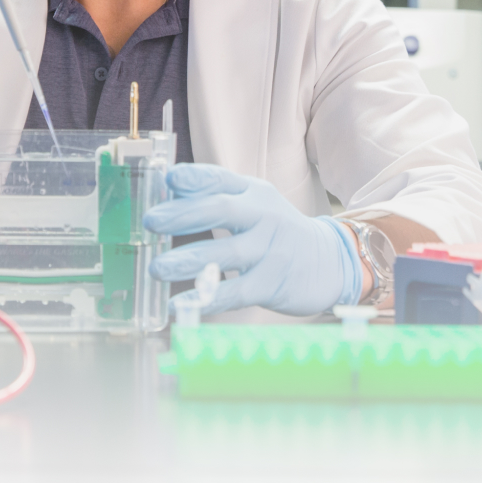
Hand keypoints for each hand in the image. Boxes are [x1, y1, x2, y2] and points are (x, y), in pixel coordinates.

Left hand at [143, 163, 361, 315]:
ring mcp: (269, 251)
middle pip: (222, 210)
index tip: (169, 180)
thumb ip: (213, 195)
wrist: (330, 261)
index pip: (220, 179)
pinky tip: (180, 304)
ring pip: (226, 253)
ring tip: (157, 268)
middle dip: (183, 215)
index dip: (194, 178)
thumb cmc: (274, 228)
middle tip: (151, 221)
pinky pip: (235, 292)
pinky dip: (206, 298)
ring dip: (188, 260)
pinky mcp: (272, 284)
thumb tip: (166, 190)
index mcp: (252, 192)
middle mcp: (262, 216)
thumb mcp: (252, 202)